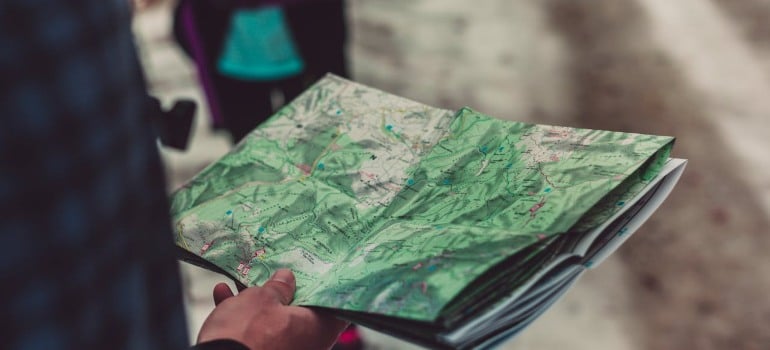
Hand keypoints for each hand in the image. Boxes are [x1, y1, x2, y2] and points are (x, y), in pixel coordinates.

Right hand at [197, 269, 348, 349]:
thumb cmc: (247, 334)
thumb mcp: (261, 299)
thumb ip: (277, 287)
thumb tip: (286, 279)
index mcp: (318, 330)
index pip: (333, 306)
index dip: (324, 287)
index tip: (316, 273)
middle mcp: (306, 346)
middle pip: (299, 313)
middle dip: (283, 294)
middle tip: (275, 275)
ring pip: (273, 324)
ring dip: (255, 303)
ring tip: (240, 284)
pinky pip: (256, 336)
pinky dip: (242, 319)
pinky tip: (223, 296)